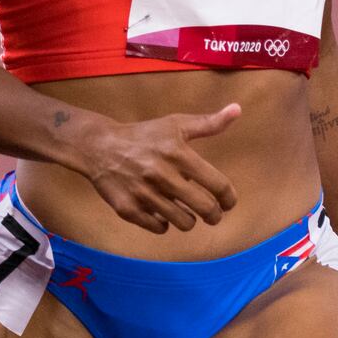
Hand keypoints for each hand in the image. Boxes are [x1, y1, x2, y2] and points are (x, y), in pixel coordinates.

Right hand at [76, 103, 240, 232]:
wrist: (100, 147)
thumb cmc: (143, 135)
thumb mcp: (175, 124)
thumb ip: (208, 123)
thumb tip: (238, 109)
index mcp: (179, 155)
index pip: (218, 185)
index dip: (229, 198)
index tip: (228, 202)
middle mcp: (164, 176)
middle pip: (205, 208)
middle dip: (214, 215)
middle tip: (212, 214)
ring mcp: (145, 195)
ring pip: (183, 222)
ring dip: (189, 219)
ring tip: (187, 212)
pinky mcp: (129, 210)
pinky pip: (159, 228)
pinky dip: (164, 223)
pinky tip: (162, 213)